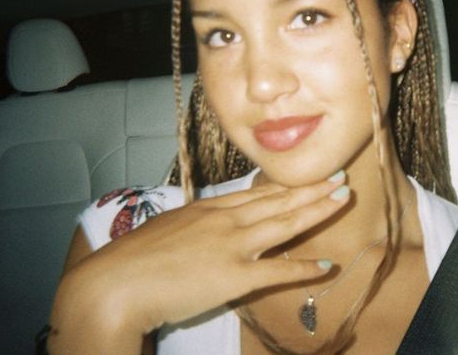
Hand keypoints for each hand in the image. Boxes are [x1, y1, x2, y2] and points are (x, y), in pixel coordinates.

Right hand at [49, 174, 348, 353]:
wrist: (114, 283)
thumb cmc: (133, 259)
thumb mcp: (167, 229)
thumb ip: (193, 226)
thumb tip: (204, 227)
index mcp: (209, 209)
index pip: (257, 193)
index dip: (287, 184)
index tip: (308, 174)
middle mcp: (226, 222)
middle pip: (278, 201)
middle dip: (312, 189)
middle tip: (340, 176)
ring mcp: (233, 247)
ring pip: (285, 224)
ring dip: (317, 211)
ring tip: (343, 199)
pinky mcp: (234, 276)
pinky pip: (277, 272)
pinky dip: (303, 268)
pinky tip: (325, 266)